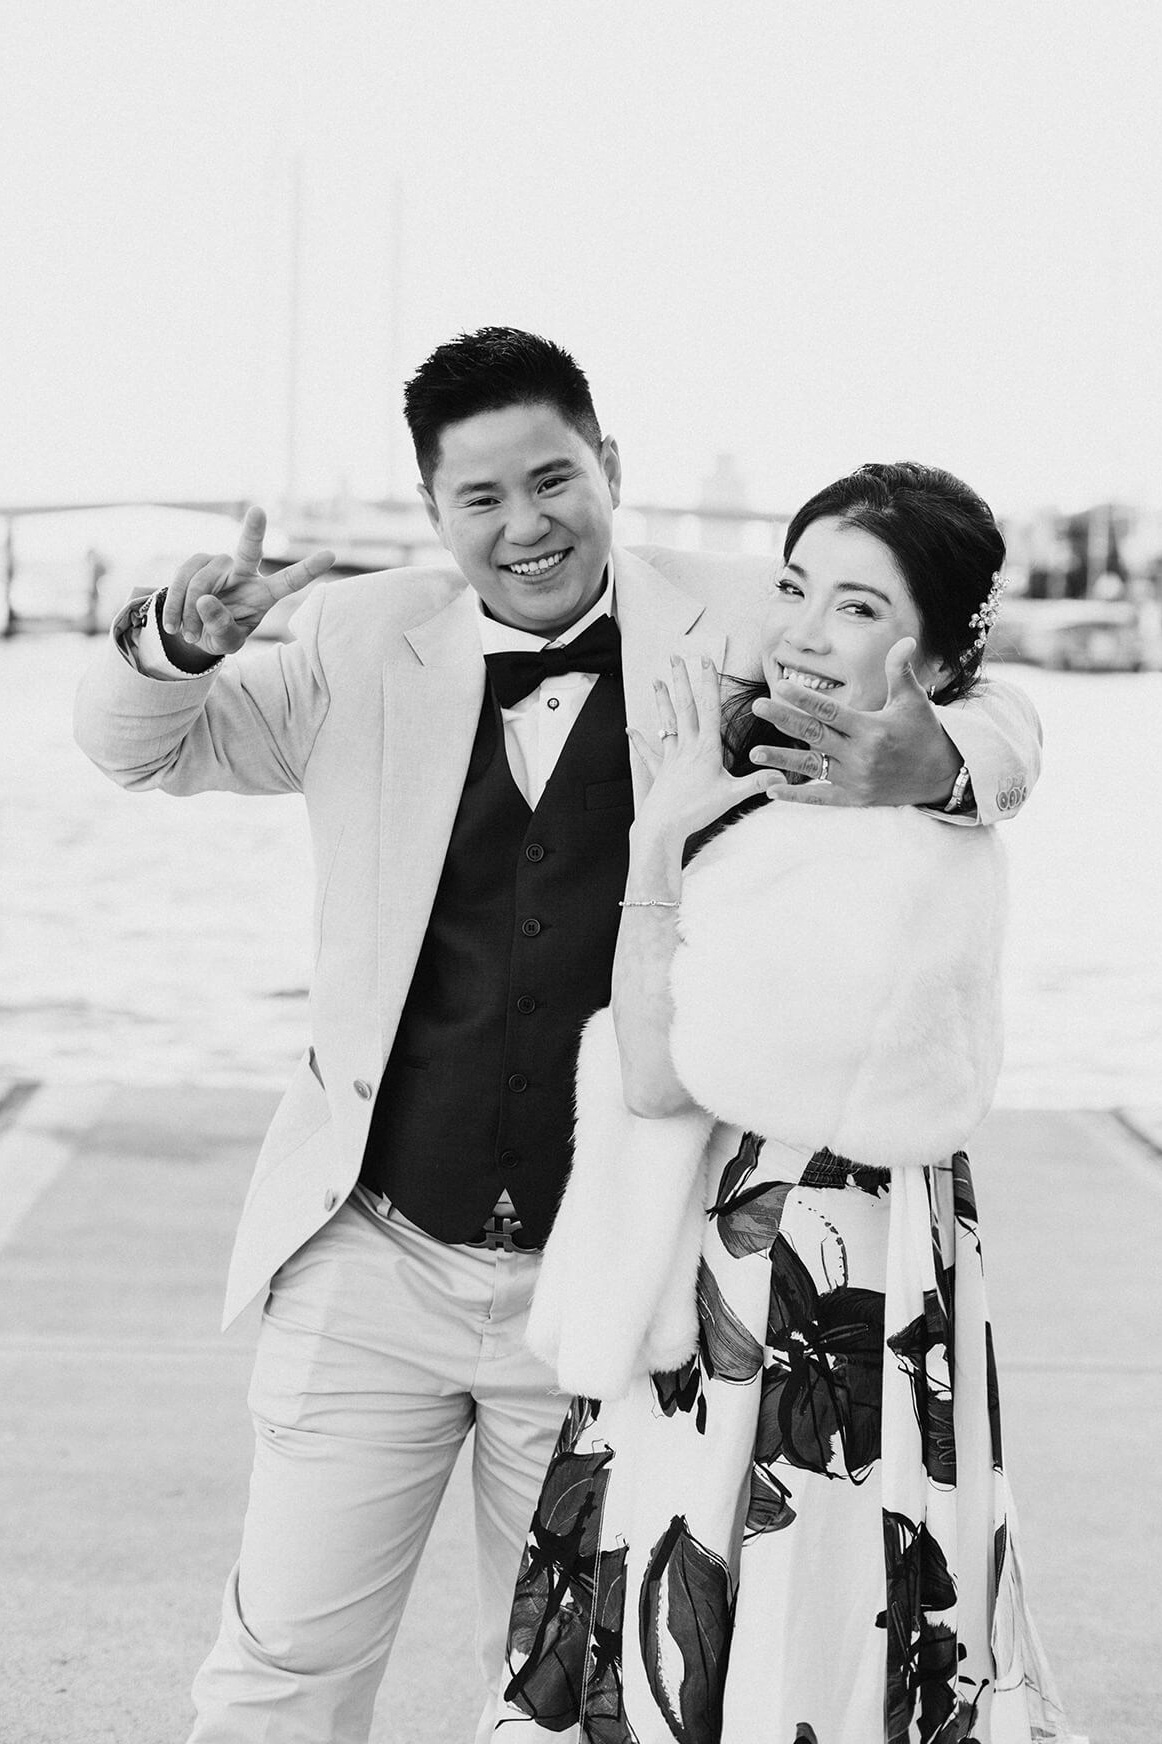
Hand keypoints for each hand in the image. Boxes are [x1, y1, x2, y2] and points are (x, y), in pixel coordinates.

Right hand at [160, 506, 335, 661]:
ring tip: (188, 635)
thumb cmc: (221, 634)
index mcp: (265, 594)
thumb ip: (222, 626)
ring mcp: (220, 564)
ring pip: (201, 582)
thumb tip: (205, 600)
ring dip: (189, 611)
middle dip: (253, 530)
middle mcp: (244, 572)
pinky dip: (174, 605)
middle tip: (258, 511)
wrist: (194, 630)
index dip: (308, 569)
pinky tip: (173, 625)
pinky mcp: (196, 562)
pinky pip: (181, 579)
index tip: (331, 556)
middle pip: (248, 549)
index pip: (289, 581)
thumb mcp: (227, 642)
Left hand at [627, 654, 782, 841]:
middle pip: (684, 707)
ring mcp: (671, 757)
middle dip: (681, 680)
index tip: (705, 660)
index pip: (709, 708)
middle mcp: (687, 747)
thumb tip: (783, 776)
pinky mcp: (659, 771)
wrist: (663, 827)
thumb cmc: (697, 810)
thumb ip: (758, 783)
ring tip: (656, 680)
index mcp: (706, 748)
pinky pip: (649, 752)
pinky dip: (639, 740)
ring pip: (666, 722)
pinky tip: (630, 729)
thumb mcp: (733, 796)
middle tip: (674, 657)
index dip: (708, 682)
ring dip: (661, 700)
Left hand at [749, 638, 961, 807]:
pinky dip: (796, 795)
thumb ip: (900, 671)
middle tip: (757, 705)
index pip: (830, 711)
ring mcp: (855, 779)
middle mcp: (859, 755)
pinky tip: (772, 790)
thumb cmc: (925, 734)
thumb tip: (904, 639)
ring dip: (781, 760)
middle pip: (813, 735)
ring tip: (754, 753)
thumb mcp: (914, 700)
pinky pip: (820, 797)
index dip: (804, 698)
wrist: (943, 777)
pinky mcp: (854, 798)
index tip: (780, 686)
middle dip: (783, 719)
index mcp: (871, 729)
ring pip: (811, 766)